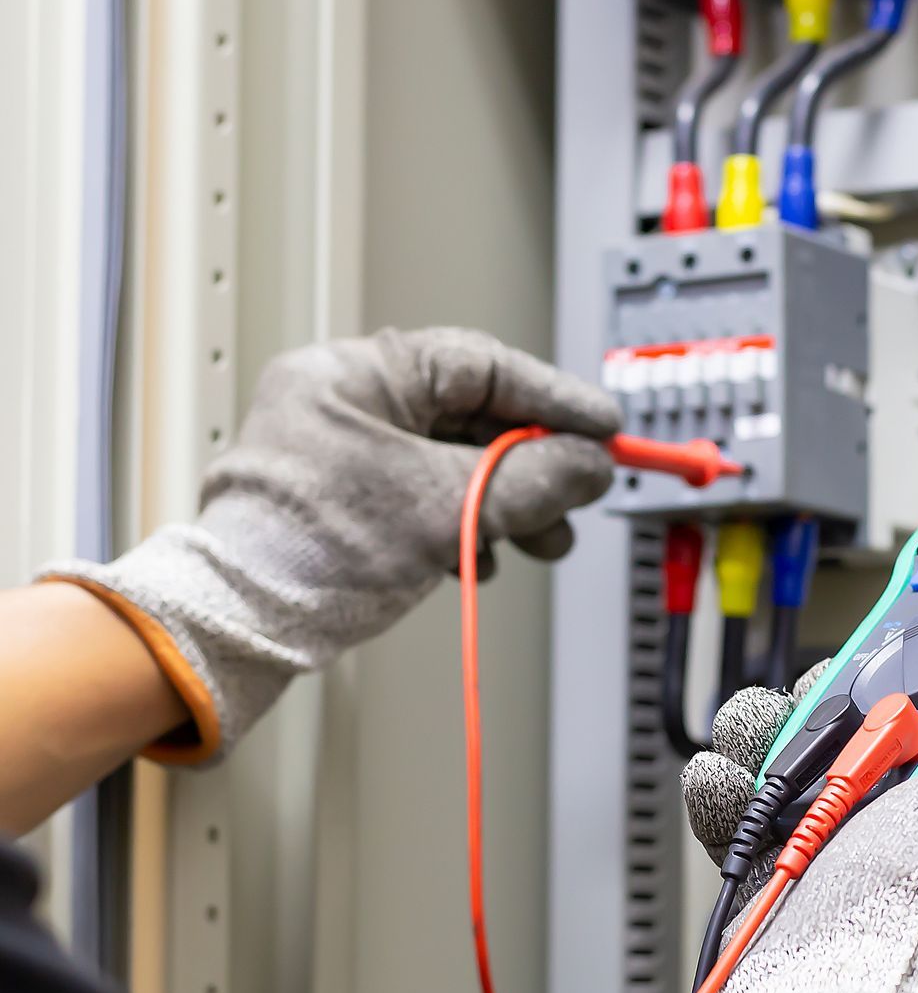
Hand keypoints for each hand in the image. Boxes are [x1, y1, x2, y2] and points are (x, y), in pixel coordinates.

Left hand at [41, 327, 617, 761]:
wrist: (241, 626)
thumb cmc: (310, 553)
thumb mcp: (451, 506)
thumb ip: (536, 478)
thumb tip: (589, 465)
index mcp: (354, 373)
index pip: (482, 365)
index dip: (553, 398)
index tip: (602, 427)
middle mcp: (342, 401)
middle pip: (471, 418)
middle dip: (533, 466)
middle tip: (578, 493)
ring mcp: (337, 452)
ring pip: (450, 462)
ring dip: (505, 504)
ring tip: (541, 541)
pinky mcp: (338, 501)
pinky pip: (422, 496)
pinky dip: (463, 524)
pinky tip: (481, 559)